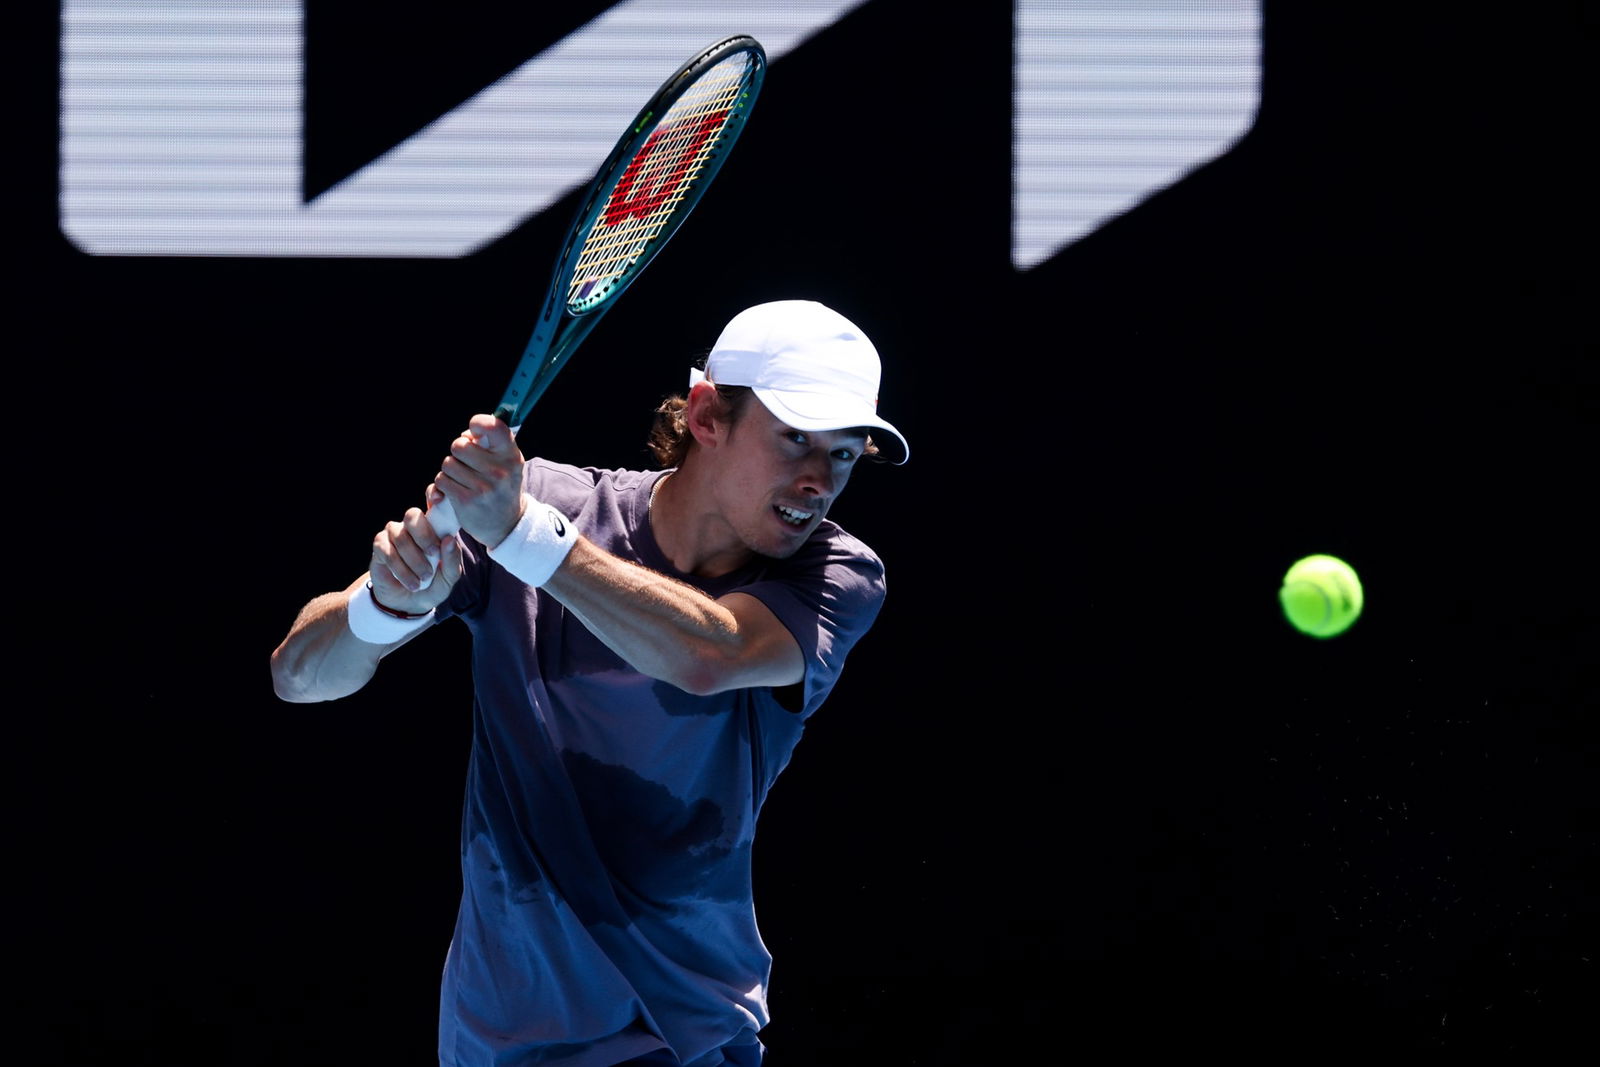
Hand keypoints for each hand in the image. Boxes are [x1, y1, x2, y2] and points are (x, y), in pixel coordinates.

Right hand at [369, 485, 461, 614]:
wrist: (409, 604)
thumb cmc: (433, 585)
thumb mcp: (449, 578)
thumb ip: (452, 560)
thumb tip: (450, 540)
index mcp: (433, 526)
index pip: (431, 499)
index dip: (433, 493)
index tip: (438, 500)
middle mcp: (412, 526)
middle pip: (412, 515)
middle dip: (424, 535)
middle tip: (433, 554)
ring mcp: (394, 534)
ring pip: (401, 536)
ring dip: (414, 560)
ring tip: (423, 579)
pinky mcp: (379, 547)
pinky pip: (387, 551)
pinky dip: (401, 569)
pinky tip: (411, 583)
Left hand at [435, 414, 526, 546]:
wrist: (506, 524)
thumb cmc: (501, 486)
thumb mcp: (507, 462)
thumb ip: (491, 443)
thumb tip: (466, 434)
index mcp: (511, 456)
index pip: (492, 426)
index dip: (478, 424)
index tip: (474, 433)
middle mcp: (499, 470)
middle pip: (459, 445)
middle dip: (458, 452)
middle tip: (467, 463)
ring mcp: (482, 487)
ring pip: (448, 464)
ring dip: (450, 470)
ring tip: (463, 479)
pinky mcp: (466, 500)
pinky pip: (441, 481)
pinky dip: (444, 485)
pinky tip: (457, 490)